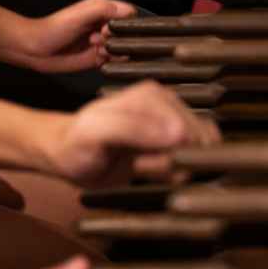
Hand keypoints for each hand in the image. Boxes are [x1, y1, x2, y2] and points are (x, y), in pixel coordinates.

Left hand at [20, 0, 135, 72]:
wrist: (36, 49)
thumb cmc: (53, 28)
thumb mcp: (80, 14)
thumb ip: (104, 9)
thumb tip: (128, 12)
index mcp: (103, 10)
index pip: (129, 15)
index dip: (124, 24)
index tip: (108, 28)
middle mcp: (105, 25)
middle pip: (129, 33)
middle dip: (117, 39)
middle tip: (98, 38)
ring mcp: (102, 42)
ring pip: (124, 48)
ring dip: (113, 50)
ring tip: (94, 46)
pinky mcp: (98, 57)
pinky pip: (115, 60)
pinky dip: (110, 61)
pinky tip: (96, 57)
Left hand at [43, 81, 220, 186]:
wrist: (68, 154)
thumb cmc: (78, 142)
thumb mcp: (96, 132)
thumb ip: (134, 129)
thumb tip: (179, 135)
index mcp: (154, 96)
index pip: (187, 130)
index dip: (170, 155)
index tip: (140, 164)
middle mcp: (169, 106)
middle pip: (198, 141)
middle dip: (173, 163)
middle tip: (140, 167)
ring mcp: (173, 123)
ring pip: (199, 151)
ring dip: (176, 169)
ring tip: (144, 168)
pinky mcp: (174, 141)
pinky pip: (194, 159)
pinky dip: (180, 171)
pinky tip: (155, 172)